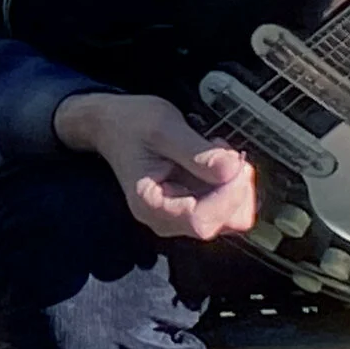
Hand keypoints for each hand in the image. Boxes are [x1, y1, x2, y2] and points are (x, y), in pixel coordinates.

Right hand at [55, 91, 256, 242]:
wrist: (113, 124)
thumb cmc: (131, 125)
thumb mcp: (163, 127)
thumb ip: (197, 152)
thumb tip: (231, 169)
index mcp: (150, 205)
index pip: (201, 221)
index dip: (227, 196)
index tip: (236, 164)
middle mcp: (165, 219)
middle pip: (221, 223)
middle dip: (235, 188)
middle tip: (226, 152)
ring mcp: (180, 216)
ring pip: (229, 217)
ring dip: (235, 185)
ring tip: (217, 153)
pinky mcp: (192, 208)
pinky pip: (226, 207)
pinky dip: (231, 184)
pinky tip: (216, 162)